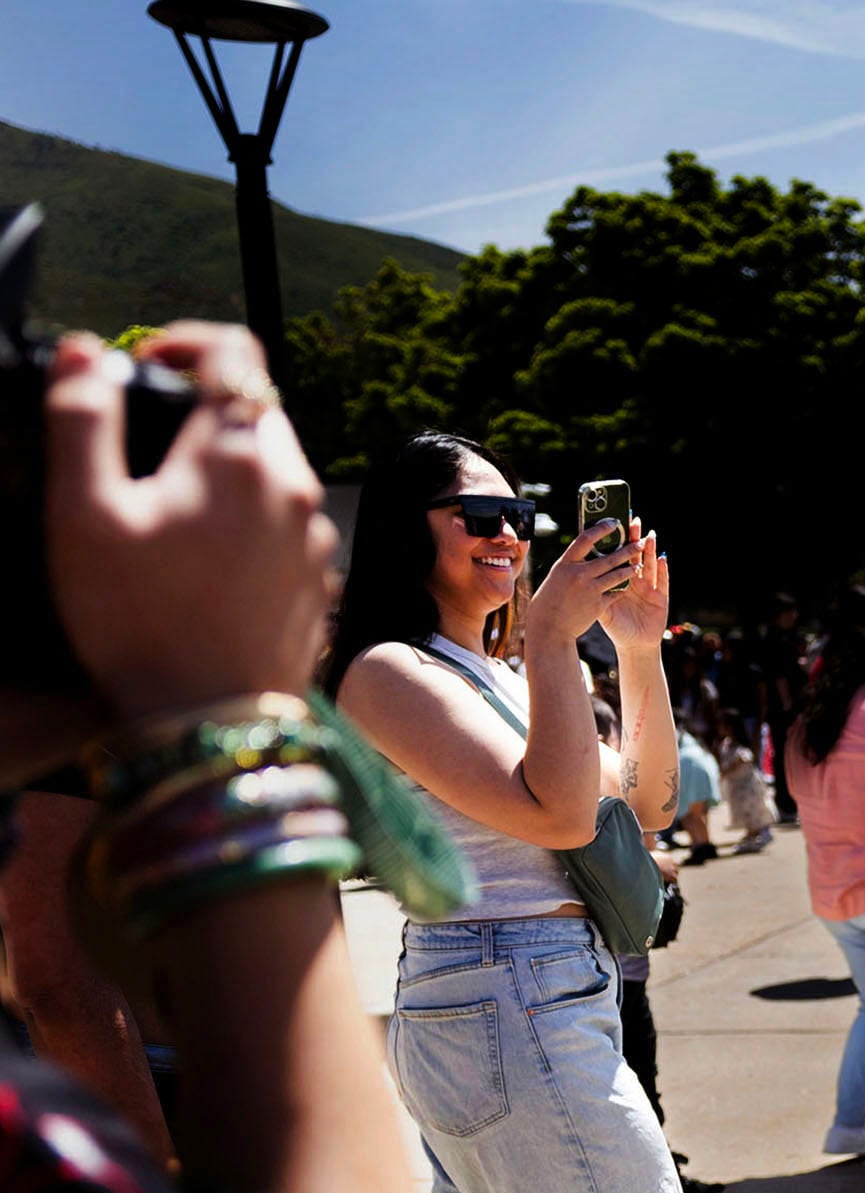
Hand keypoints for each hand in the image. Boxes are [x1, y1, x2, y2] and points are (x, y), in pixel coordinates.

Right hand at [41, 326, 334, 722]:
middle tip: (148, 436)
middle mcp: (296, 487)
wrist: (213, 720)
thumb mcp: (84, 513)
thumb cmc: (140, 621)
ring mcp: (318, 537)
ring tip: (170, 502)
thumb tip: (85, 352)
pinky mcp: (322, 580)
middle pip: (260, 409)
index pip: (236, 352)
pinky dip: (251, 515)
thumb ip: (82, 418)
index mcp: (240, 455)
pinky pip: (288, 521)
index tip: (146, 363)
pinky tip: (205, 554)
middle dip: (206, 406)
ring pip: (278, 467)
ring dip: (229, 463)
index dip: (188, 340)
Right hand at [528, 519, 643, 642]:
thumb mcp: (558, 575)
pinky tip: (630, 585)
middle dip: (628, 549)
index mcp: (566, 563)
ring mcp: (590, 589)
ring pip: (617, 575)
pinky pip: (616, 593)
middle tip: (640, 543)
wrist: (549, 627)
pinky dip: (623, 589)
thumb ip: (573, 564)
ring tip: (640, 564)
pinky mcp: (598, 605)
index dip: (602, 528)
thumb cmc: (550, 599)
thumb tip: (588, 550)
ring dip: (631, 568)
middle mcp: (579, 574)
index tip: (615, 522)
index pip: (586, 538)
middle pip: (609, 557)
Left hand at [597, 520, 670, 647]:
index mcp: (620, 580)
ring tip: (648, 535)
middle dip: (634, 538)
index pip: (618, 555)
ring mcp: (649, 588)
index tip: (614, 523)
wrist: (634, 645)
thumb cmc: (617, 627)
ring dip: (650, 549)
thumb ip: (593, 594)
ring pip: (649, 564)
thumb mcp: (601, 610)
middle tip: (632, 519)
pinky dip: (662, 570)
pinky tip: (662, 558)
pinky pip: (662, 582)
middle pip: (635, 555)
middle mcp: (636, 580)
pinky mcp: (661, 598)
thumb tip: (576, 580)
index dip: (618, 540)